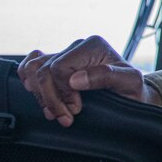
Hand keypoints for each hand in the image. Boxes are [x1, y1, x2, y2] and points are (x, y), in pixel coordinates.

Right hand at [18, 35, 161, 126]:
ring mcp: (65, 55)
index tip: (77, 108)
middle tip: (67, 116)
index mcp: (93, 45)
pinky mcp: (56, 65)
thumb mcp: (129, 82)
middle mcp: (77, 46)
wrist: (132, 96)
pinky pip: (30, 64)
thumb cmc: (132, 89)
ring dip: (41, 96)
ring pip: (33, 69)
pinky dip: (30, 82)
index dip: (64, 92)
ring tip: (57, 111)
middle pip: (44, 71)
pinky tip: (43, 98)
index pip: (59, 67)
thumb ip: (106, 76)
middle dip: (52, 99)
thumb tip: (76, 79)